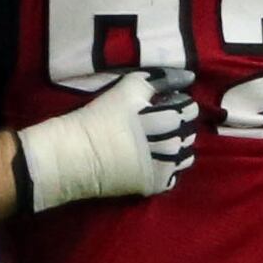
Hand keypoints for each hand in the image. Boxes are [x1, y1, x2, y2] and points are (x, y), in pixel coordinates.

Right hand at [16, 68, 199, 209]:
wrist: (73, 156)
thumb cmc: (96, 118)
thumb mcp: (126, 90)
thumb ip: (158, 80)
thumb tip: (188, 78)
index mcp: (167, 118)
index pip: (189, 109)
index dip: (176, 105)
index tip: (161, 105)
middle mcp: (172, 144)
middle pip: (188, 132)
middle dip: (176, 127)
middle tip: (155, 126)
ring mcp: (166, 166)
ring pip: (185, 155)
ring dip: (175, 148)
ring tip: (156, 144)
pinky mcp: (157, 184)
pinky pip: (174, 175)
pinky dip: (167, 167)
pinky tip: (152, 161)